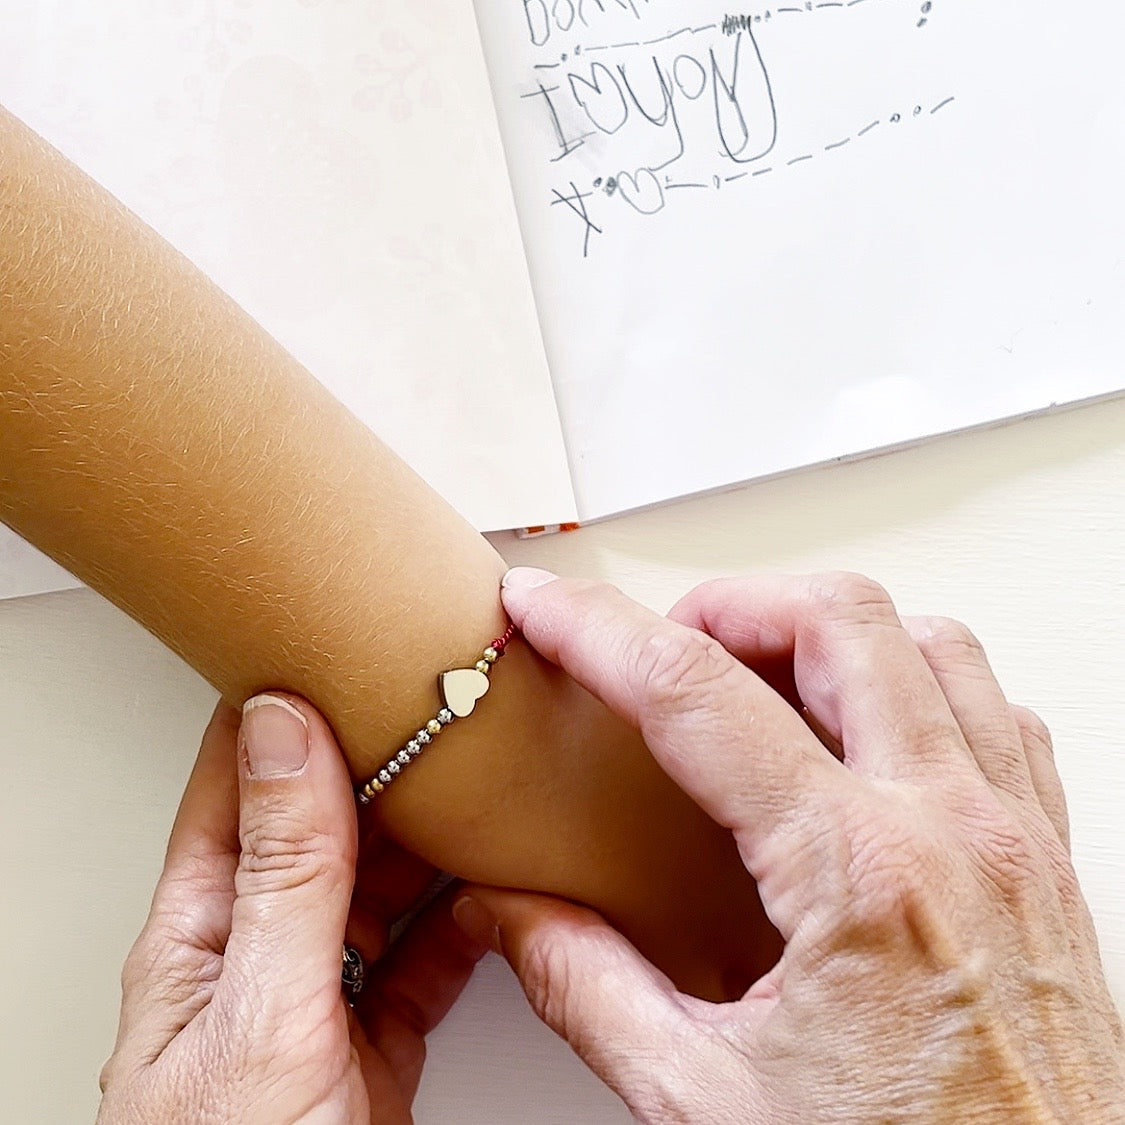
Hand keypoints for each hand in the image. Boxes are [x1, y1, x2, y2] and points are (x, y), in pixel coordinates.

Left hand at [98, 695, 487, 1124]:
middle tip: (436, 709)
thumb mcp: (260, 1012)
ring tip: (478, 784)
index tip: (340, 650)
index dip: (282, 710)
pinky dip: (469, 919)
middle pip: (322, 827)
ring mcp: (321, 999)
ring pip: (383, 885)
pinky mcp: (378, 1044)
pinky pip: (430, 956)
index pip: (236, 784)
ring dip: (432, 838)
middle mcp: (260, 955)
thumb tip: (284, 732)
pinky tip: (495, 887)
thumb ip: (284, 876)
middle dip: (376, 764)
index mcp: (201, 933)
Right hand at [455, 570, 1124, 1122]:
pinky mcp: (1045, 861)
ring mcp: (1012, 836)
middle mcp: (952, 830)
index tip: (544, 608)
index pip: (695, 695)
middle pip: (836, 620)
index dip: (597, 630)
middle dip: (726, 604)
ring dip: (829, 629)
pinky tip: (869, 722)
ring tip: (759, 664)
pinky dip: (920, 682)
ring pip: (930, 641)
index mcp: (856, 877)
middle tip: (659, 640)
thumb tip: (514, 912)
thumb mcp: (706, 1104)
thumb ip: (588, 987)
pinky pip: (994, 711)